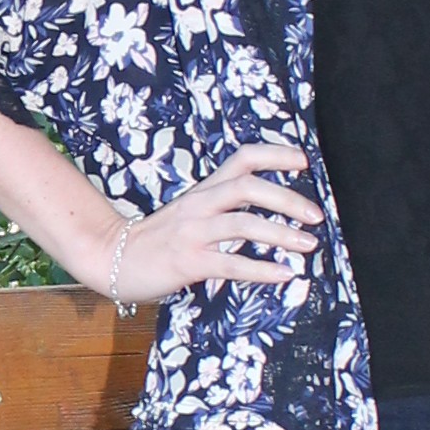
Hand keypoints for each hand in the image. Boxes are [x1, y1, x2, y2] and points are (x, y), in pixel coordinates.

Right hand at [99, 141, 322, 301]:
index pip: (243, 159)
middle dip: (287, 199)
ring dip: (281, 234)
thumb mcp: (193, 215)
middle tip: (317, 215)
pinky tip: (284, 274)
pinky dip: (262, 268)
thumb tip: (267, 218)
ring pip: (243, 224)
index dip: (275, 155)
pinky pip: (231, 263)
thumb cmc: (159, 240)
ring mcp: (193, 232)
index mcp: (204, 190)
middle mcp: (200, 204)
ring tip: (308, 245)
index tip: (304, 162)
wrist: (113, 256)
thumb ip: (225, 212)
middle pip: (249, 187)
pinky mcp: (188, 262)